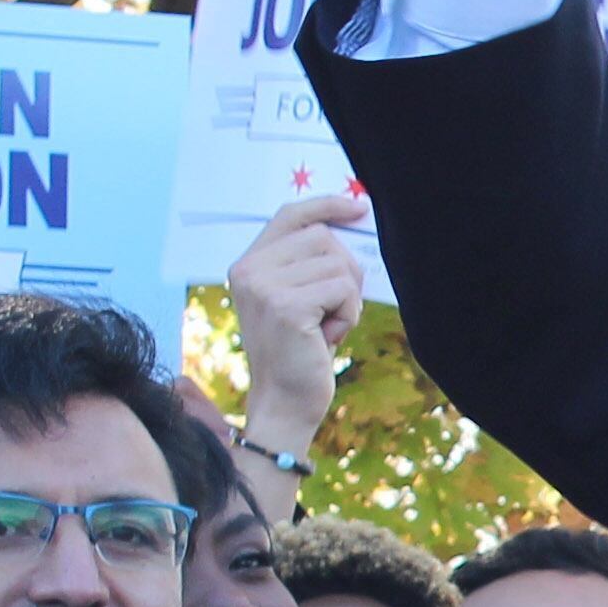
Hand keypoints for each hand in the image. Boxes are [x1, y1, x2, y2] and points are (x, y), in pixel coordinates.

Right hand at [225, 193, 369, 454]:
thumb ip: (311, 263)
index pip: (290, 215)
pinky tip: (328, 338)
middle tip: (333, 309)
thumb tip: (354, 219)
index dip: (327, 205)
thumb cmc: (301, 350)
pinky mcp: (286, 307)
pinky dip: (348, 314)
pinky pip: (343, 290)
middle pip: (324, 237)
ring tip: (325, 326)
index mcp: (248, 264)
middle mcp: (249, 270)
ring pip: (338, 264)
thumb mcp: (299, 298)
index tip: (359, 208)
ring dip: (347, 298)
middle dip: (346, 271)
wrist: (285, 402)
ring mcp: (264, 287)